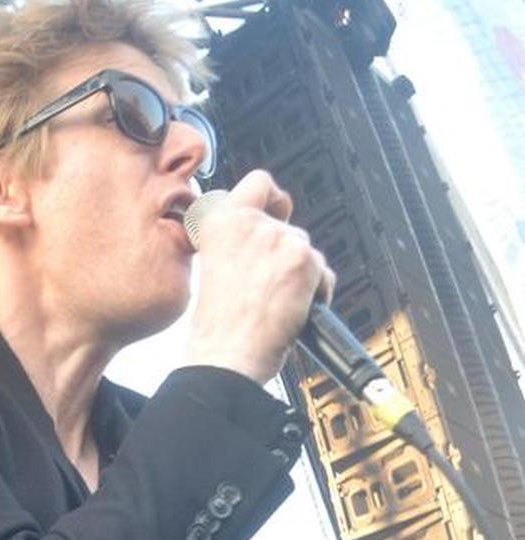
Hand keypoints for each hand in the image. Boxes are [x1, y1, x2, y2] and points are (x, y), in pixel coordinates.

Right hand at [183, 170, 336, 384]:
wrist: (226, 357)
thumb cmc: (217, 328)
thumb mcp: (215, 268)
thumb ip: (238, 243)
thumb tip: (268, 239)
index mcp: (219, 222)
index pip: (259, 182)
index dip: (273, 200)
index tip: (276, 213)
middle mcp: (249, 223)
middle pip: (289, 226)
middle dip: (287, 254)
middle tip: (271, 285)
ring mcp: (278, 239)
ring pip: (306, 250)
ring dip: (300, 276)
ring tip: (276, 305)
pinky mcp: (303, 260)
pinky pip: (323, 273)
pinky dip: (316, 294)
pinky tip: (292, 311)